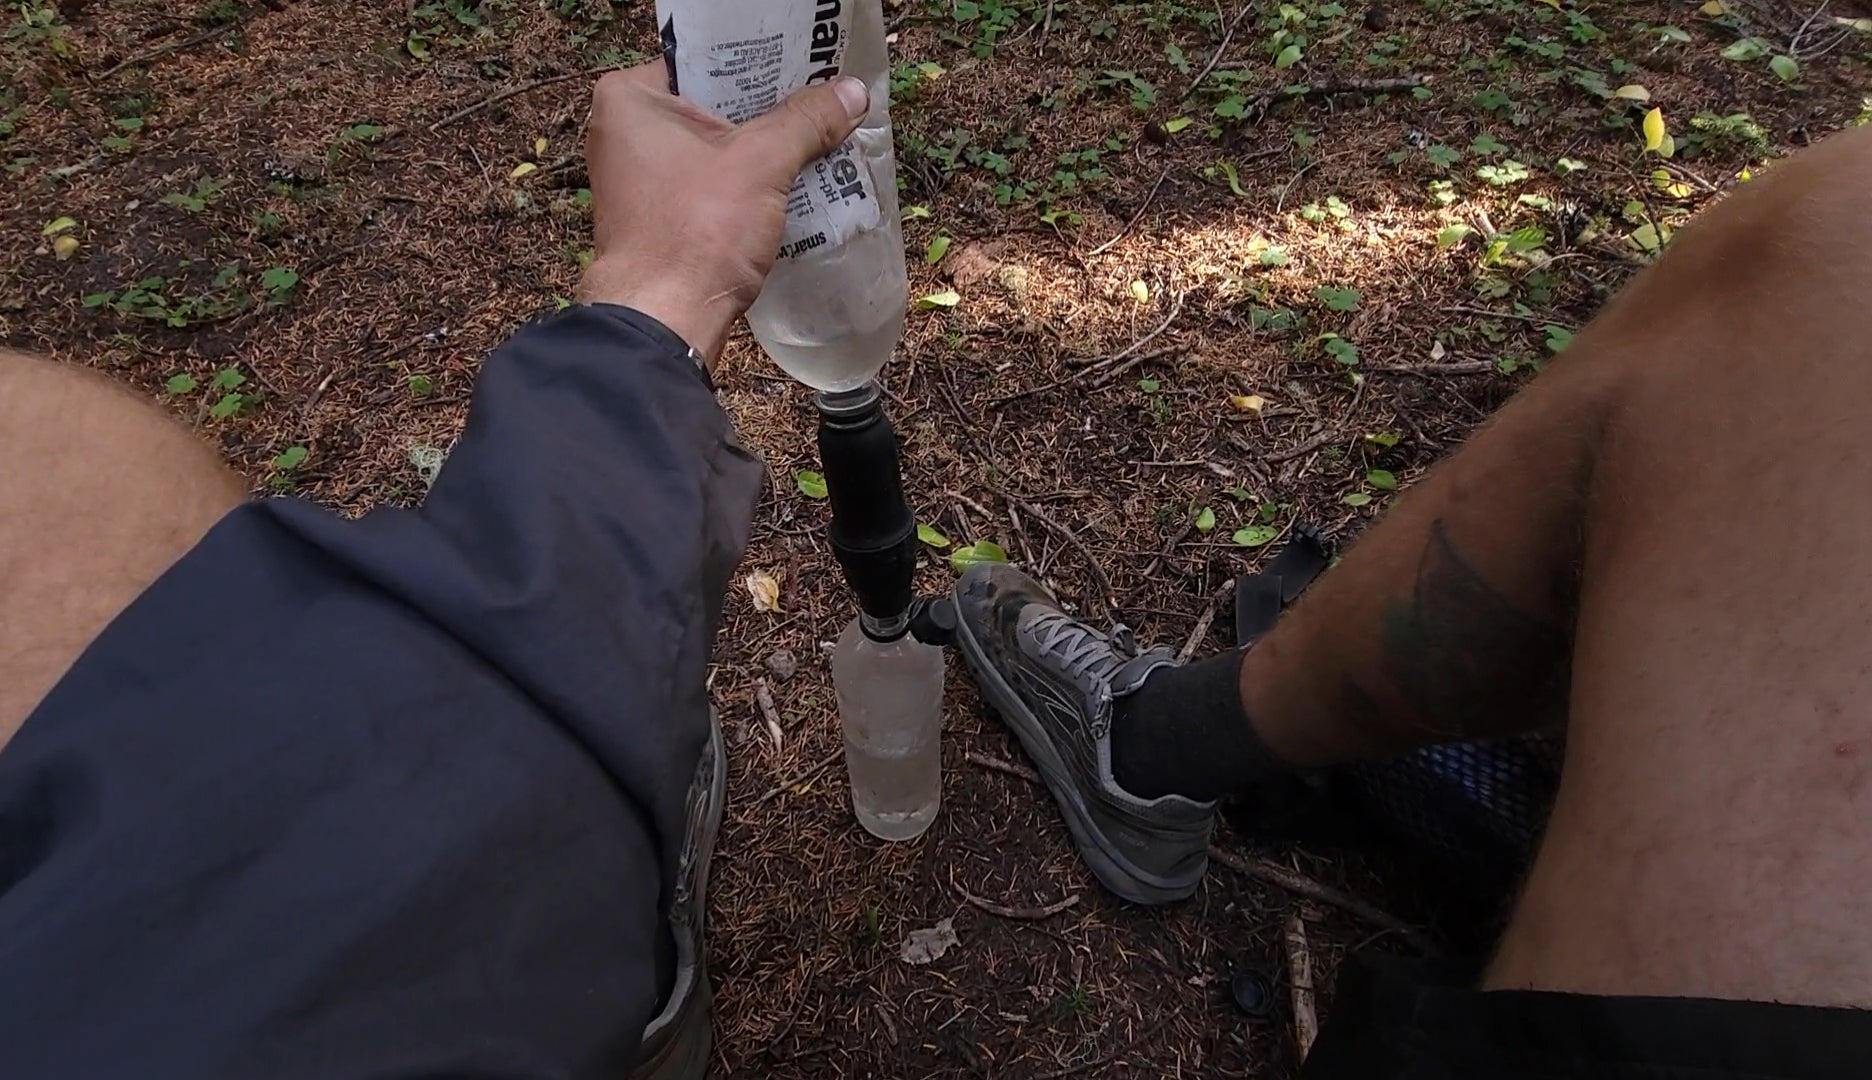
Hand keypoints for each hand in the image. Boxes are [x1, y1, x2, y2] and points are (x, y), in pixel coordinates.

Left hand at [578, 61, 869, 363]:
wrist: (664, 321)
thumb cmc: (694, 234)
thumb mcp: (762, 163)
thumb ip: (807, 121)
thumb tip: (851, 93)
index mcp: (631, 99)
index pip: (706, 60)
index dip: (762, 64)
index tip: (808, 65)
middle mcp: (626, 133)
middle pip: (717, 104)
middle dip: (771, 111)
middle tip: (822, 101)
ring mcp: (641, 178)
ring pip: (719, 148)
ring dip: (766, 150)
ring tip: (821, 138)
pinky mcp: (660, 216)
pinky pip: (714, 184)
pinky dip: (750, 185)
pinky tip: (795, 184)